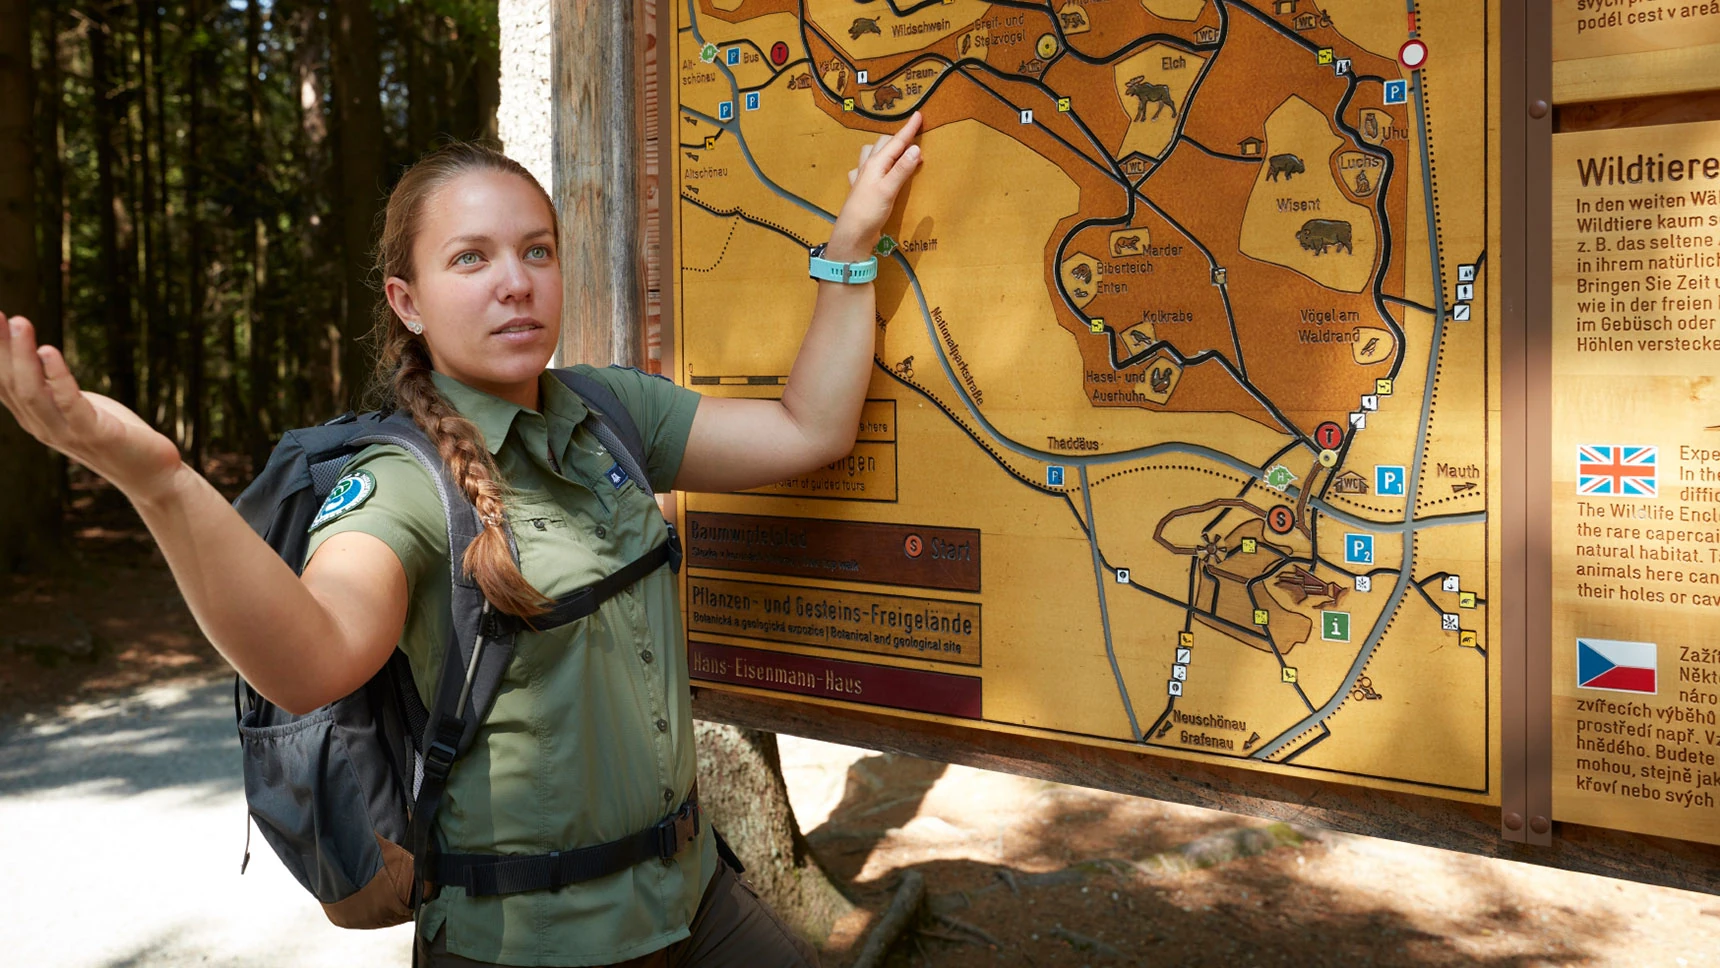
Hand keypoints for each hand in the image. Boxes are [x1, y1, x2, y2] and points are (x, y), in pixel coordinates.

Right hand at [1, 314, 183, 502]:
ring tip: (20, 324)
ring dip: (23, 357)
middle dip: (0, 348)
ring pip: (32, 393)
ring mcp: (66, 432)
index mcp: (34, 418)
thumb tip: (32, 353)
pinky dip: (57, 376)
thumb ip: (51, 385)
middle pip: (11, 384)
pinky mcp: (95, 433)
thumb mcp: (75, 404)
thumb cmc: (114, 433)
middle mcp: (42, 426)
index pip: (2, 383)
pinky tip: (49, 352)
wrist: (151, 472)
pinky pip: (69, 402)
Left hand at [827, 111, 923, 261]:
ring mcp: (862, 177)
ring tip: (895, 151)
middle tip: (914, 137)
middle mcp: (868, 166)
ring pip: (871, 153)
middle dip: (898, 138)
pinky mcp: (861, 189)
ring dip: (883, 148)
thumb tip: (916, 149)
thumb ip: (902, 169)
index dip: (908, 129)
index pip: (896, 142)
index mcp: (876, 163)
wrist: (852, 234)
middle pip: (883, 144)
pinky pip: (864, 169)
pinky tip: (873, 171)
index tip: (919, 115)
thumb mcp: (889, 189)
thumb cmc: (869, 211)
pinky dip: (873, 165)